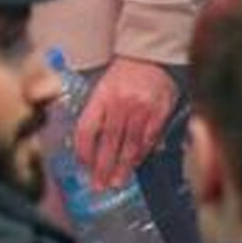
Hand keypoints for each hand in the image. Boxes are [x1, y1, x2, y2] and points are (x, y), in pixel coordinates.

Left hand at [75, 55, 177, 190]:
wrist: (148, 57)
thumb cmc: (121, 75)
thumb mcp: (102, 87)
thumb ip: (96, 112)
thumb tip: (88, 142)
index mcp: (101, 96)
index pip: (88, 127)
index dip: (84, 149)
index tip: (82, 165)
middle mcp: (120, 104)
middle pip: (109, 141)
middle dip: (103, 166)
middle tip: (98, 185)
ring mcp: (141, 110)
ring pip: (130, 144)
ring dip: (123, 166)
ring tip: (116, 183)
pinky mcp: (159, 113)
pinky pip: (149, 139)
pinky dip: (141, 154)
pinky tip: (134, 165)